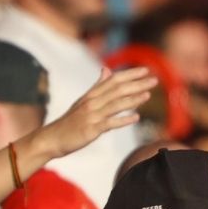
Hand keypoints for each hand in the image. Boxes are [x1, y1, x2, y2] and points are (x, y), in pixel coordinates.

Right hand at [37, 67, 156, 158]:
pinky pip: (110, 123)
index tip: (146, 70)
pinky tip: (136, 117)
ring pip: (115, 104)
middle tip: (154, 80)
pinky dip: (123, 120)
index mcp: (91, 94)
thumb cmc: (71, 121)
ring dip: (133, 99)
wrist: (53, 138)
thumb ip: (97, 86)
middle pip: (117, 89)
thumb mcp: (84, 100)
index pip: (113, 80)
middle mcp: (92, 102)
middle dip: (137, 84)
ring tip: (148, 95)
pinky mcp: (91, 129)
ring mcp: (92, 115)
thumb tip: (106, 70)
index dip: (130, 74)